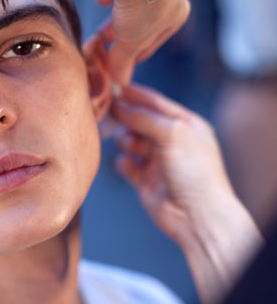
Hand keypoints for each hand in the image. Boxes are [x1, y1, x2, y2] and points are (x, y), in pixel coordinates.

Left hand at [95, 0, 189, 83]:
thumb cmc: (142, 5)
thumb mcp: (131, 41)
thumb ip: (123, 60)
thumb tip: (120, 81)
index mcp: (175, 17)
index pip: (149, 45)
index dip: (130, 58)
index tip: (113, 66)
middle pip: (138, 26)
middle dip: (119, 38)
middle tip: (103, 46)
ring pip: (128, 7)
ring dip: (113, 19)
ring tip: (99, 32)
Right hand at [112, 84, 262, 303]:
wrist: (197, 216)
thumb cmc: (195, 173)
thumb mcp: (172, 133)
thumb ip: (144, 116)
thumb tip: (119, 105)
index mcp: (186, 125)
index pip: (156, 103)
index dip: (135, 95)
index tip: (113, 88)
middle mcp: (173, 142)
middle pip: (141, 121)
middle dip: (126, 117)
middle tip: (107, 113)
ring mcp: (159, 162)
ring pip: (132, 142)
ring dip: (125, 141)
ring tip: (126, 144)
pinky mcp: (146, 181)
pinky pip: (127, 166)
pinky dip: (123, 163)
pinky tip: (126, 164)